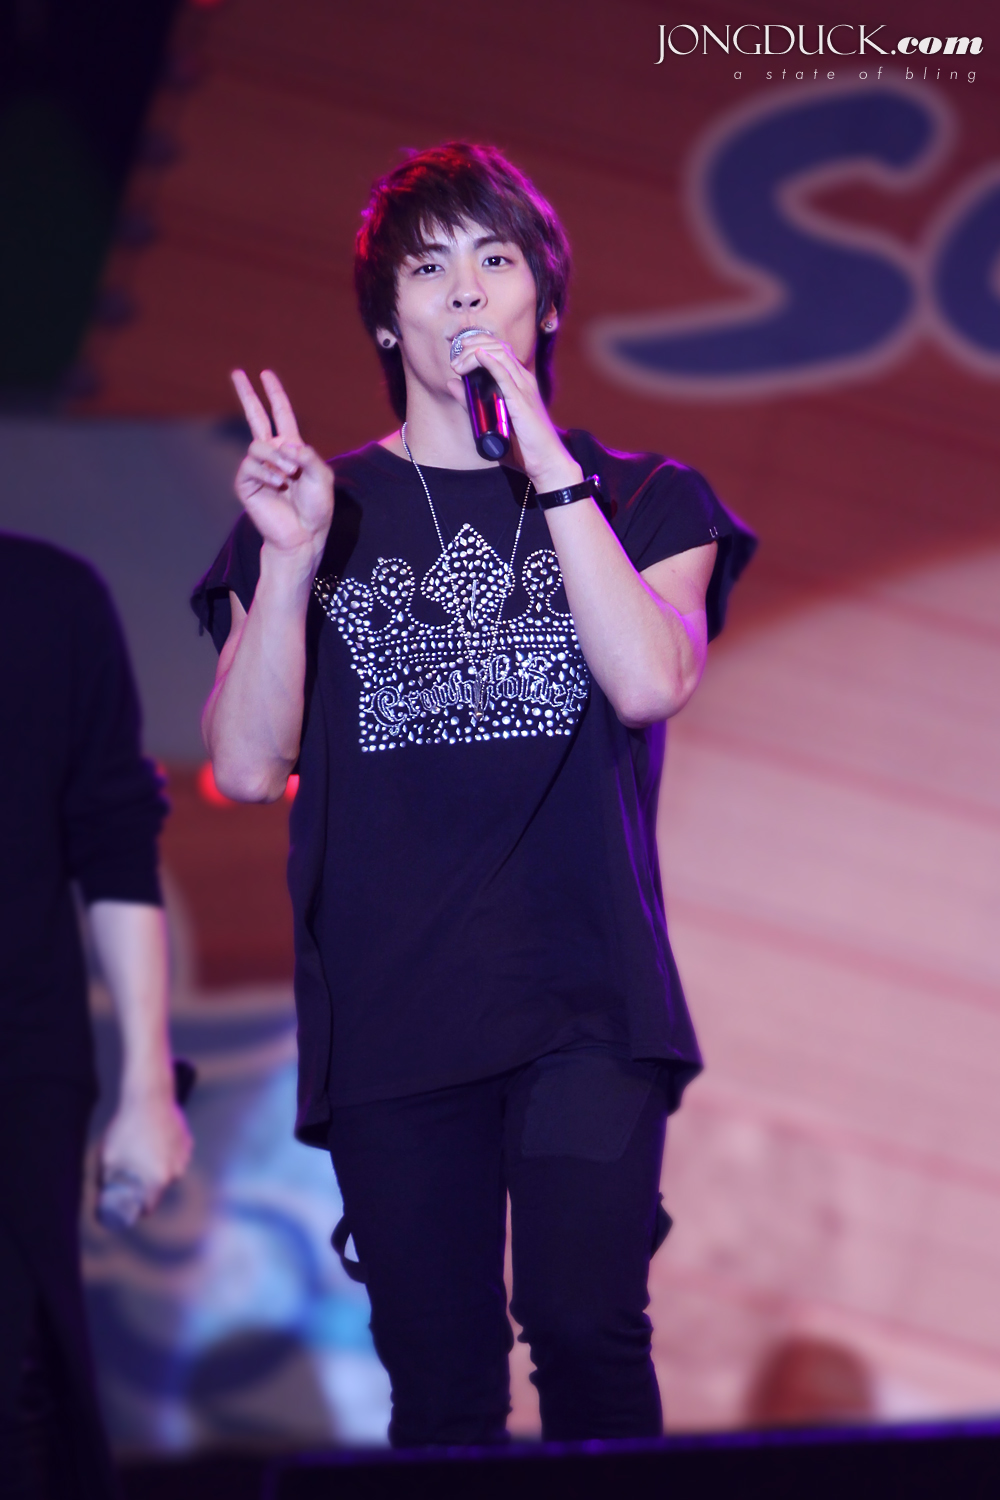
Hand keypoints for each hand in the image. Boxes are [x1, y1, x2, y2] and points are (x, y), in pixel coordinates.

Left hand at [100, 1090, 192, 1214]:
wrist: (149, 1097)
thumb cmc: (128, 1127)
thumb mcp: (109, 1158)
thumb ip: (105, 1181)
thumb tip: (101, 1194)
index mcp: (158, 1179)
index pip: (148, 1207)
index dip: (135, 1209)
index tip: (126, 1202)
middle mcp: (176, 1171)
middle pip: (158, 1189)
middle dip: (144, 1186)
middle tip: (129, 1174)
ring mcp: (184, 1155)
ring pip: (168, 1171)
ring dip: (155, 1168)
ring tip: (139, 1153)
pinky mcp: (187, 1141)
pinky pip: (174, 1156)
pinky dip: (164, 1154)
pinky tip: (151, 1141)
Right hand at [232, 369, 333, 555]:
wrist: (303, 535)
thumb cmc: (316, 509)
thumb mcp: (322, 478)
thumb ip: (309, 456)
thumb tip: (286, 444)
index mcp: (292, 449)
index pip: (281, 415)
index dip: (275, 394)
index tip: (265, 374)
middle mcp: (272, 454)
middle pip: (255, 417)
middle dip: (247, 394)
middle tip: (237, 372)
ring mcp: (257, 468)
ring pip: (257, 446)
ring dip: (276, 458)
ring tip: (289, 475)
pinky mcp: (246, 484)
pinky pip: (251, 466)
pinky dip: (268, 473)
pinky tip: (279, 484)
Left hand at [448, 336, 582, 492]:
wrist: (547, 462)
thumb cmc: (524, 446)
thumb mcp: (492, 419)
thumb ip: (472, 403)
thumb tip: (452, 383)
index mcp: (520, 383)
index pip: (500, 350)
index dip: (478, 343)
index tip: (458, 351)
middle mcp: (524, 381)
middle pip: (498, 347)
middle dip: (472, 345)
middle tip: (455, 356)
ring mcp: (525, 390)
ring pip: (500, 356)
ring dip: (475, 353)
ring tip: (458, 362)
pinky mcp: (522, 402)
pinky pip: (505, 376)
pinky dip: (490, 362)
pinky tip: (478, 356)